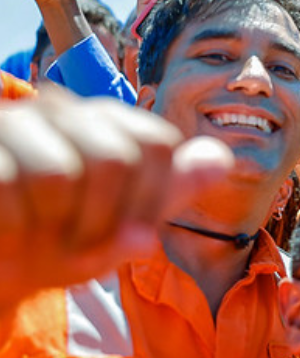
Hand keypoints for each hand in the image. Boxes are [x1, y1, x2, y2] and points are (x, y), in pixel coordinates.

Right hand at [0, 90, 232, 307]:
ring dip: (56, 229)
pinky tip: (8, 239)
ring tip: (42, 243)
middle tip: (81, 247)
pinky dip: (14, 232)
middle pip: (115, 156)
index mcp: (108, 124)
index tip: (132, 237)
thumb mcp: (123, 230)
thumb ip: (168, 195)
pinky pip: (6, 188)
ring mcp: (13, 122)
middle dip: (104, 222)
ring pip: (59, 171)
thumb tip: (220, 159)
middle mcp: (63, 109)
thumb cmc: (60, 246)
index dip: (152, 202)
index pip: (157, 144)